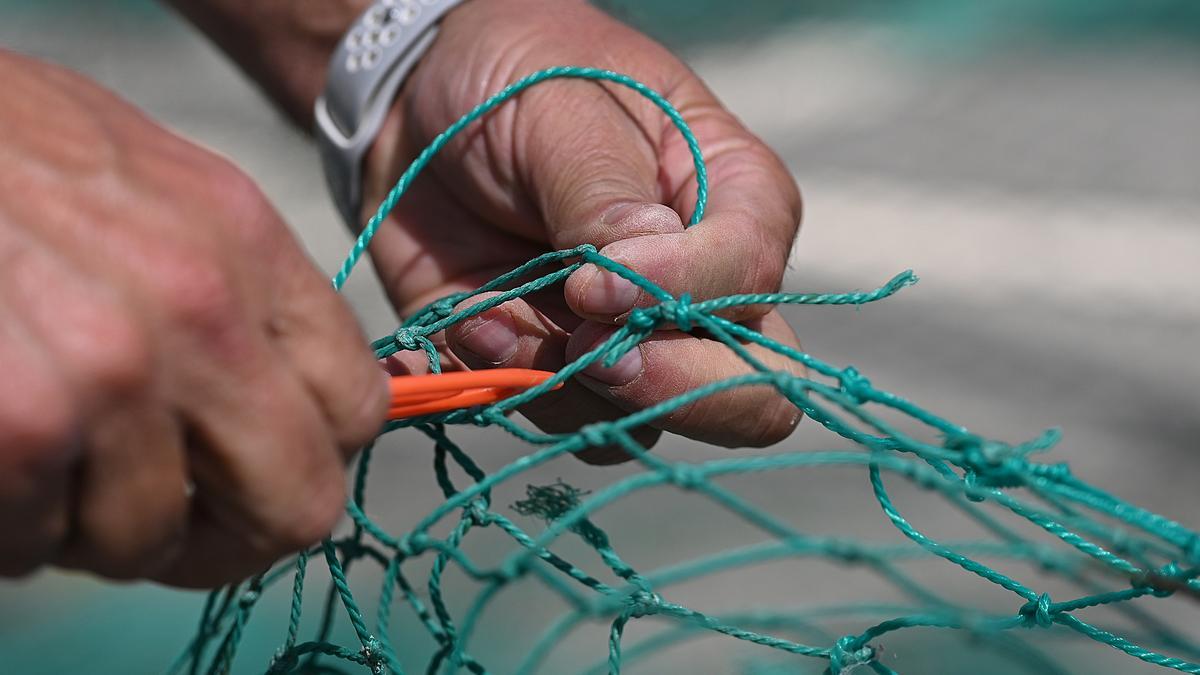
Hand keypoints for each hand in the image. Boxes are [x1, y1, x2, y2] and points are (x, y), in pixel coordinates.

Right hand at [0, 52, 386, 585]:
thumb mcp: (149, 179)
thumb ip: (230, 286)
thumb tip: (278, 394)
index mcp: (245, 242)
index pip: (357, 407)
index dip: (311, 457)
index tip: (256, 467)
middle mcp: (200, 312)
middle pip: (298, 504)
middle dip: (231, 535)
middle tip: (167, 521)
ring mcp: (113, 376)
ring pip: (147, 540)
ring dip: (89, 525)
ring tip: (40, 456)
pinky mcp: (21, 430)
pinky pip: (37, 545)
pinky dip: (7, 524)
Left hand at [362, 0, 804, 461]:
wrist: (422, 104)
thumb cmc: (517, 78)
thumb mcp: (563, 105)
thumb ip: (602, 191)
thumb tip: (638, 283)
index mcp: (735, 201)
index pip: (749, 279)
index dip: (678, 293)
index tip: (590, 277)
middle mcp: (701, 286)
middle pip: (749, 394)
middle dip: (666, 388)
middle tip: (584, 347)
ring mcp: (634, 339)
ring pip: (643, 423)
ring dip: (562, 384)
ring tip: (489, 310)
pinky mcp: (562, 369)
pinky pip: (560, 421)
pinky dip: (507, 385)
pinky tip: (470, 318)